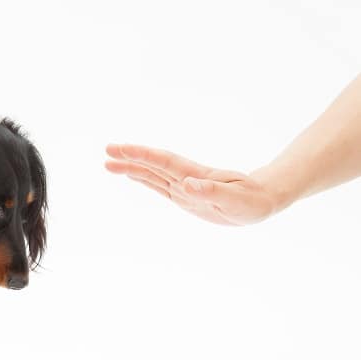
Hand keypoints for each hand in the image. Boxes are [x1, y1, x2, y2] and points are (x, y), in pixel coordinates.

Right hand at [105, 144, 285, 225]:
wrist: (261, 201)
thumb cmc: (252, 201)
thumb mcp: (236, 200)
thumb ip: (212, 191)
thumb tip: (187, 184)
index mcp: (196, 176)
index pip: (164, 162)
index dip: (143, 155)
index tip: (122, 149)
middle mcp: (185, 179)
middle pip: (153, 165)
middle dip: (130, 158)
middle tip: (107, 150)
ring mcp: (183, 187)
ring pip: (152, 174)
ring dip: (131, 168)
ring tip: (109, 163)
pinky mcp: (183, 197)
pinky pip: (158, 186)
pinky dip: (143, 179)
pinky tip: (132, 175)